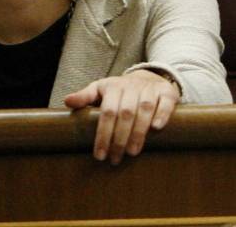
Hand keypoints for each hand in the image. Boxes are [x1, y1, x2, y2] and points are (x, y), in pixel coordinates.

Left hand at [63, 69, 180, 164]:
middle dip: (120, 138)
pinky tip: (156, 128)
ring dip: (139, 132)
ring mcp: (151, 88)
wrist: (149, 77)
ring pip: (145, 109)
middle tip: (115, 158)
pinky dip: (162, 114)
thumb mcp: (101, 90)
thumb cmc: (120, 90)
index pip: (107, 112)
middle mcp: (133, 86)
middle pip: (126, 113)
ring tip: (132, 152)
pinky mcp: (167, 92)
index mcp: (114, 87)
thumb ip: (85, 97)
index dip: (103, 134)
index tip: (100, 155)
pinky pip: (165, 102)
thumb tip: (67, 101)